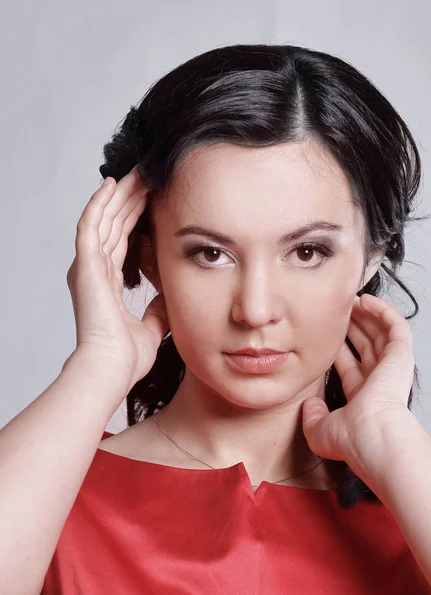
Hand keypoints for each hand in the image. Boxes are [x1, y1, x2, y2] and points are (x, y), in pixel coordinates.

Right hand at [66, 166, 168, 393]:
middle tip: (147, 177)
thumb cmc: (126, 356)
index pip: (123, 241)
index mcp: (108, 283)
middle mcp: (95, 270)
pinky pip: (91, 225)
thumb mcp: (153, 326)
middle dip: (130, 200)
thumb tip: (169, 298)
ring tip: (136, 173)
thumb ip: (159, 310)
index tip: (152, 199)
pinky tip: (111, 185)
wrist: (113, 367)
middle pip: (114, 225)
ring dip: (120, 195)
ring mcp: (88, 266)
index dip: (135, 218)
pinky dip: (100, 203)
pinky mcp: (85, 264)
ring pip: (104, 219)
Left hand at [302, 293, 414, 474]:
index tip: (322, 333)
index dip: (336, 347)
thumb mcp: (320, 430)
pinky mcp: (401, 356)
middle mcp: (379, 381)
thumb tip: (309, 404)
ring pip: (380, 333)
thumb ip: (312, 416)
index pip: (349, 364)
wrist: (373, 437)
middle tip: (336, 311)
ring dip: (366, 315)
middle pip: (365, 346)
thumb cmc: (352, 438)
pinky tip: (366, 301)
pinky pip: (396, 327)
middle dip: (351, 327)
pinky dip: (383, 311)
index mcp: (363, 397)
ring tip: (350, 300)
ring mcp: (392, 368)